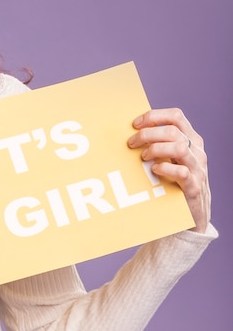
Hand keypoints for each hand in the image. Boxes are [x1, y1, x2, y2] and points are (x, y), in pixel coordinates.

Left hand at [128, 108, 210, 232]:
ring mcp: (197, 168)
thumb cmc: (177, 182)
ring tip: (143, 157)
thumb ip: (161, 145)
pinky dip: (165, 168)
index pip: (176, 116)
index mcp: (191, 139)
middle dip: (148, 134)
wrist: (195, 214)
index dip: (154, 116)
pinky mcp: (194, 186)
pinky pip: (181, 172)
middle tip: (132, 143)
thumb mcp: (173, 159)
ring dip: (156, 149)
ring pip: (179, 148)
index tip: (135, 124)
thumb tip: (132, 133)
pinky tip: (154, 170)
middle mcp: (196, 151)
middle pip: (173, 131)